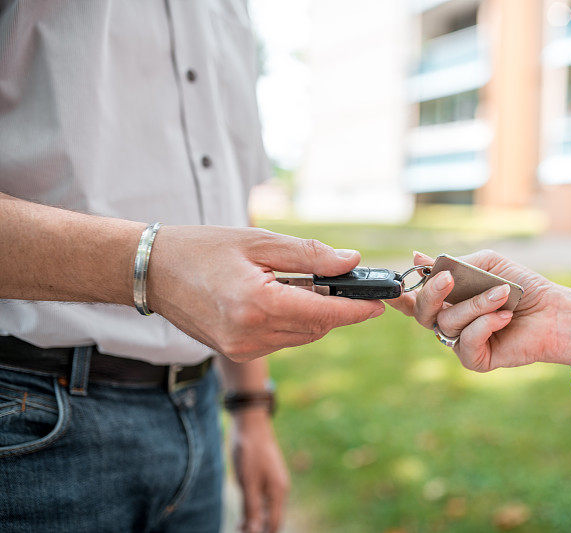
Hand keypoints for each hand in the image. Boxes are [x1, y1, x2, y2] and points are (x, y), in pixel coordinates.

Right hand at [146, 226, 383, 360]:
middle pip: (316, 328)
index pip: (324, 313)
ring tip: (310, 284)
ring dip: (315, 314)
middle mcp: (250, 336)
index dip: (356, 309)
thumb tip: (352, 261)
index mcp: (258, 305)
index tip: (380, 304)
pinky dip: (293, 322)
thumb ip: (309, 255)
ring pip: (300, 337)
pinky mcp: (235, 352)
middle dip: (337, 308)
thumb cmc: (203, 248)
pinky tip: (284, 297)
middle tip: (350, 284)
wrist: (152, 271)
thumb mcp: (259, 241)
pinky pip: (280, 341)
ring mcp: (241, 349)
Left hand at [231, 410, 289, 532]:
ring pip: (268, 511)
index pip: (274, 525)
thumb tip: (254, 532)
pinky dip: (255, 511)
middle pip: (273, 519)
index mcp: (278, 492)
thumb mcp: (248, 483)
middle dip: (259, 530)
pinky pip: (264, 501)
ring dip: (256, 522)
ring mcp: (274, 482)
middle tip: (239, 531)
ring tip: (238, 528)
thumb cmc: (249, 453)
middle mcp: (280, 489)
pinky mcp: (267, 477)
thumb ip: (252, 509)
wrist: (251, 425)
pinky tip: (243, 514)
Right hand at [389, 250, 570, 370]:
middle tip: (449, 279)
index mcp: (449, 298)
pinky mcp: (476, 359)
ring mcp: (462, 341)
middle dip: (432, 293)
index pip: (415, 299)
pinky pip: (465, 344)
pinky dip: (484, 325)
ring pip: (447, 323)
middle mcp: (451, 320)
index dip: (400, 295)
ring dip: (476, 304)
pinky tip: (504, 317)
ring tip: (502, 295)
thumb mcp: (486, 264)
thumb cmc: (521, 285)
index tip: (394, 287)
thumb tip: (416, 257)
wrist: (554, 310)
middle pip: (421, 312)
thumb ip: (454, 264)